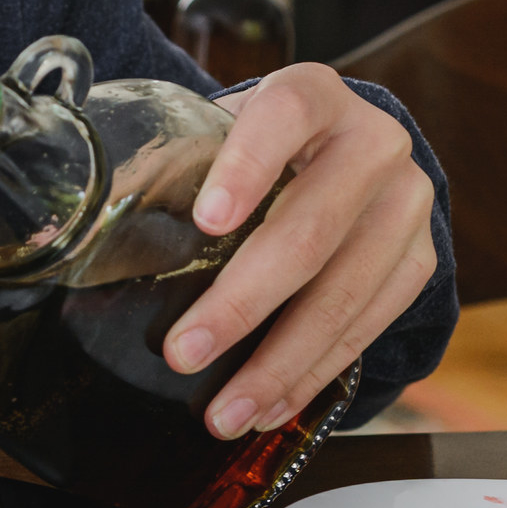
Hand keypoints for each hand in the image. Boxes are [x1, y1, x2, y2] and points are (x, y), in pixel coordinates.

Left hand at [160, 64, 438, 439]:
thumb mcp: (225, 130)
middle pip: (311, 230)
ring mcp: (406, 206)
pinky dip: (312, 374)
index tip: (205, 220)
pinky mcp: (418, 261)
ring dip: (278, 364)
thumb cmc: (264, 147)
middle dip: (242, 304)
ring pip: (344, 295)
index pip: (285, 115)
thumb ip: (176, 162)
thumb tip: (88, 231)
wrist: (352, 152)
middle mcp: (373, 143)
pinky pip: (366, 328)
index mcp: (313, 95)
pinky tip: (269, 405)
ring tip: (224, 412)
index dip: (247, 165)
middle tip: (183, 354)